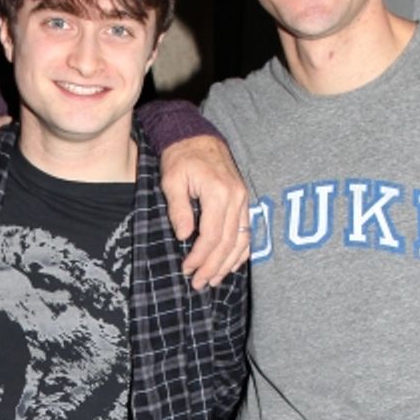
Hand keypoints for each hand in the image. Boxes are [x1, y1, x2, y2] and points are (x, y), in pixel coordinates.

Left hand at [159, 135, 249, 289]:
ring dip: (227, 264)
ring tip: (212, 280)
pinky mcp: (244, 200)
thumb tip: (184, 236)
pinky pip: (247, 231)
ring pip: (241, 240)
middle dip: (213, 266)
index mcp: (218, 192)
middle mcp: (236, 197)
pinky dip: (241, 251)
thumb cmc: (181, 157)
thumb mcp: (172, 180)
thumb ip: (179, 209)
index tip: (187, 269)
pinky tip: (230, 265)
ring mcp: (244, 199)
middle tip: (198, 283)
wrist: (197, 136)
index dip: (200, 256)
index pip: (212, 235)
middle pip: (228, 242)